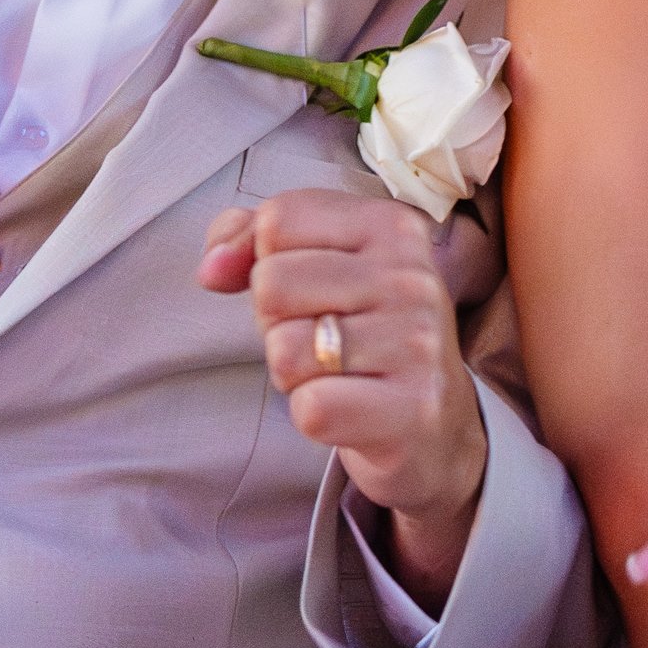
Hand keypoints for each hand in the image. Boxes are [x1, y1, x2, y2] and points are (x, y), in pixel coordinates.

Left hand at [200, 188, 488, 603]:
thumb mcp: (319, 267)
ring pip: (285, 350)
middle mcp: (413, 277)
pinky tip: (349, 411)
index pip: (279, 220)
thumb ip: (253, 241)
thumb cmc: (363, 336)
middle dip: (277, 323)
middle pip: (272, 284)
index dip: (269, 262)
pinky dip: (314, 417)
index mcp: (394, 225)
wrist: (435, 428)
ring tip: (337, 375)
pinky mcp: (412, 409)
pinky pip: (311, 409)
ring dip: (293, 374)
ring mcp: (418, 344)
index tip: (310, 292)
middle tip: (323, 341)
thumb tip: (212, 268)